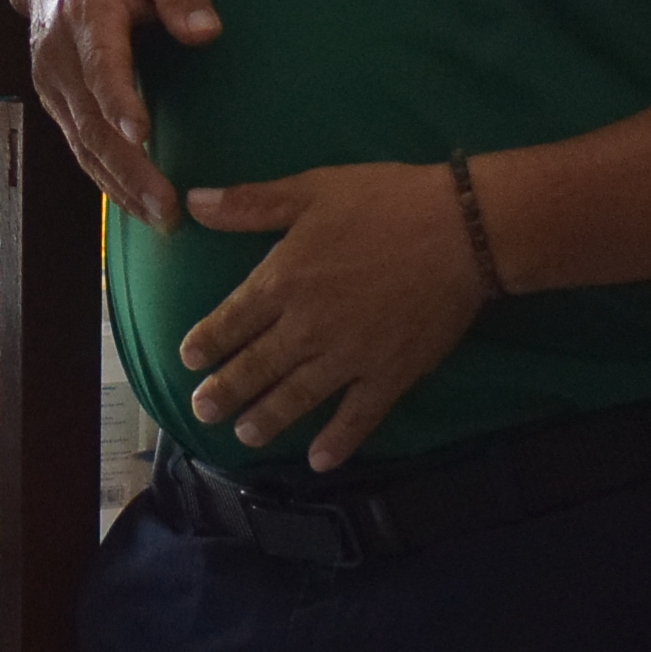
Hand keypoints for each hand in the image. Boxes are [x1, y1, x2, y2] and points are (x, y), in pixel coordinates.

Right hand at [14, 0, 219, 231]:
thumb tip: (208, 33)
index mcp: (86, 12)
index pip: (100, 63)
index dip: (118, 99)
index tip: (141, 134)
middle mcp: (60, 54)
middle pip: (91, 121)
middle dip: (128, 170)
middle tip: (168, 208)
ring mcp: (51, 80)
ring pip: (83, 143)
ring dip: (119, 186)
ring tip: (160, 219)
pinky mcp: (54, 99)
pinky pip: (78, 145)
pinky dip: (105, 178)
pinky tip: (135, 203)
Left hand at [171, 162, 484, 469]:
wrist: (462, 230)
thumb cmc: (385, 202)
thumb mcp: (311, 190)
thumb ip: (251, 203)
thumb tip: (194, 202)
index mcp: (283, 280)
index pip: (232, 320)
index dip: (207, 342)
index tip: (188, 361)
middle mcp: (307, 327)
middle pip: (255, 367)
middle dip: (225, 391)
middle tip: (201, 411)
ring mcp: (348, 357)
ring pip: (296, 398)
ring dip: (266, 419)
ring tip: (245, 435)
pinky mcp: (389, 375)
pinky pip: (357, 417)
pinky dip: (337, 442)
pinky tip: (320, 461)